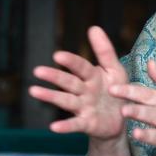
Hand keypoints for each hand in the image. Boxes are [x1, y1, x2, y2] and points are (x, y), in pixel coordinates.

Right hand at [28, 26, 128, 140]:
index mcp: (92, 76)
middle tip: (37, 70)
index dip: (70, 61)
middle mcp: (84, 91)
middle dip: (54, 76)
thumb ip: (104, 51)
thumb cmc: (116, 91)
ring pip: (66, 100)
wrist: (122, 119)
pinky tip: (53, 127)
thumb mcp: (115, 70)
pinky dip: (64, 126)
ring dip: (50, 96)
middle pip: (68, 82)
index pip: (80, 67)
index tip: (58, 55)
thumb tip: (93, 27)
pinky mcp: (87, 123)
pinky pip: (74, 124)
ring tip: (33, 91)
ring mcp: (84, 107)